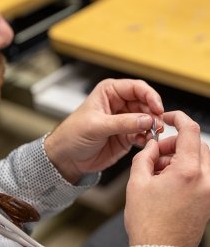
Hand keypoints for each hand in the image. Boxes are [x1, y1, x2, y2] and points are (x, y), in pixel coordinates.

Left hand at [45, 79, 163, 182]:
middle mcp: (119, 104)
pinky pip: (143, 133)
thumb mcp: (96, 126)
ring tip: (153, 135)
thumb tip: (147, 119)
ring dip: (152, 126)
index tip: (157, 108)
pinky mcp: (126, 135)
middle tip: (158, 125)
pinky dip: (147, 137)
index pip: (136, 88)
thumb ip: (123, 123)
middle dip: (153, 114)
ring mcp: (124, 120)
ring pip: (146, 119)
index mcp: (109, 92)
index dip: (150, 96)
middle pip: (145, 103)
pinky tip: (145, 141)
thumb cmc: (73, 134)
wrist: (68, 156)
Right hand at [125, 111, 209, 246]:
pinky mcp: (208, 199)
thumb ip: (145, 155)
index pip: (190, 131)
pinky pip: (200, 172)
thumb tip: (152, 146)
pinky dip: (184, 168)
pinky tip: (165, 178)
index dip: (178, 118)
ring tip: (157, 169)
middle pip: (196, 144)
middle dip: (174, 143)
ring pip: (199, 158)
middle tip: (156, 151)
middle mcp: (206, 181)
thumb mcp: (137, 181)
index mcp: (189, 173)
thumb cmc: (149, 222)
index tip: (169, 117)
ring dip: (178, 156)